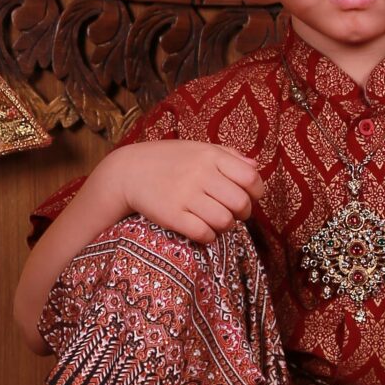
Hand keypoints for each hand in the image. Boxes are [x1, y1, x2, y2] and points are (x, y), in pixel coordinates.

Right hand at [102, 139, 262, 244]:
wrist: (129, 171)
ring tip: (217, 221)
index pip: (250, 178)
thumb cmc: (169, 160)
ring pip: (224, 221)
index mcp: (210, 156)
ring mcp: (184, 195)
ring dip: (226, 226)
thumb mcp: (199, 149)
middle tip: (234, 213)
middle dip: (243, 213)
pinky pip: (203, 233)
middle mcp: (200, 174)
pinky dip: (208, 236)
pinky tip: (203, 230)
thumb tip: (255, 167)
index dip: (255, 192)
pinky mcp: (171, 215)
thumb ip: (229, 155)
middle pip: (240, 203)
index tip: (248, 197)